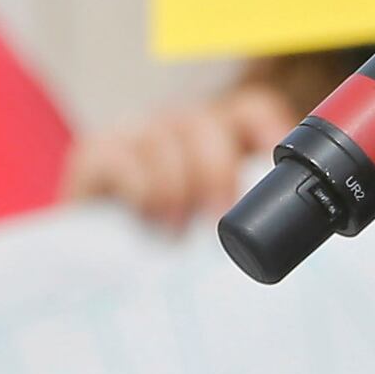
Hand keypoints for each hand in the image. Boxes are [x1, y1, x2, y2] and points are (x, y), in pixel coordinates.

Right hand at [65, 77, 298, 229]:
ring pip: (164, 138)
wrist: (85, 263)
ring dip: (175, 186)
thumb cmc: (161, 245)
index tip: (276, 165)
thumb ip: (246, 218)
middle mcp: (177, 126)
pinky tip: (146, 215)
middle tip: (220, 219)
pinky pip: (120, 158)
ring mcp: (134, 134)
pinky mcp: (94, 154)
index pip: (250, 110)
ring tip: (178, 230)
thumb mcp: (208, 226)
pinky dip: (139, 187)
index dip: (268, 128)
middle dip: (217, 170)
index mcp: (216, 137)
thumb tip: (288, 243)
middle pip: (207, 123)